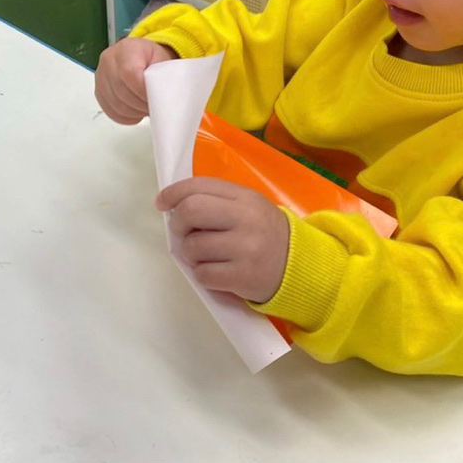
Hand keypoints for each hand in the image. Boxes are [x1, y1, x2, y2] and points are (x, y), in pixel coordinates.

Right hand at [95, 37, 177, 123]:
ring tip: (147, 109)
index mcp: (126, 49)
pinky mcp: (99, 92)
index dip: (143, 92)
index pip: (129, 74)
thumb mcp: (162, 59)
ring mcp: (101, 77)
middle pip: (122, 92)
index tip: (156, 100)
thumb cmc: (152, 58)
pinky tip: (137, 112)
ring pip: (117, 105)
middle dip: (141, 104)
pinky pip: (111, 111)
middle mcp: (109, 61)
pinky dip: (126, 117)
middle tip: (156, 107)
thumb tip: (165, 97)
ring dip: (135, 112)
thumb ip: (163, 76)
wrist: (140, 56)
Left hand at [157, 177, 289, 303]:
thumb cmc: (265, 234)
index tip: (162, 203)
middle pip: (191, 211)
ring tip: (204, 255)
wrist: (300, 266)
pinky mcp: (242, 276)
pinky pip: (202, 274)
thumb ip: (218, 201)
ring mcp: (245, 248)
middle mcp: (246, 219)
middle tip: (184, 232)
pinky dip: (201, 273)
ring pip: (193, 246)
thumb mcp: (249, 207)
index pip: (200, 186)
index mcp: (245, 197)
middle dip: (178, 223)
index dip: (174, 193)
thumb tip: (176, 206)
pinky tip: (215, 271)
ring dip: (190, 253)